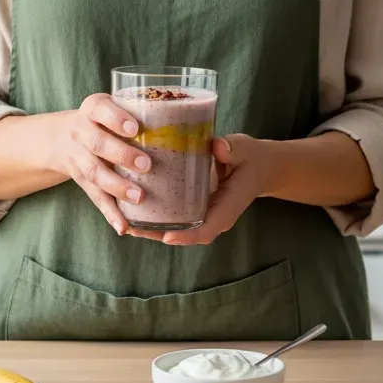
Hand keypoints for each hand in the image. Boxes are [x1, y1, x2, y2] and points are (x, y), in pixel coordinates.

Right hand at [53, 93, 151, 234]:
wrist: (61, 138)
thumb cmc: (105, 120)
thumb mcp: (114, 106)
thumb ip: (144, 112)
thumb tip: (197, 127)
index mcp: (93, 108)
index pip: (101, 109)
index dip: (116, 119)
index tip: (135, 129)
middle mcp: (81, 131)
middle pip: (97, 143)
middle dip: (121, 154)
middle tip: (146, 165)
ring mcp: (78, 157)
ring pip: (95, 173)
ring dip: (117, 186)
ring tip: (139, 197)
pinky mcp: (82, 181)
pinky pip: (95, 198)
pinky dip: (110, 213)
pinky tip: (123, 226)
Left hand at [129, 134, 270, 245]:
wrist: (258, 165)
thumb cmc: (249, 157)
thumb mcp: (244, 150)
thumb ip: (233, 149)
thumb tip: (217, 147)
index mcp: (227, 208)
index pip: (207, 230)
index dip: (187, 236)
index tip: (167, 236)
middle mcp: (213, 217)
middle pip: (185, 234)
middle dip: (157, 235)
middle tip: (132, 229)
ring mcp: (203, 214)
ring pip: (176, 229)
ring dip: (151, 229)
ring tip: (125, 223)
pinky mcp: (195, 207)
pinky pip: (175, 217)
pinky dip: (155, 217)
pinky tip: (133, 209)